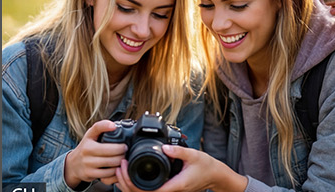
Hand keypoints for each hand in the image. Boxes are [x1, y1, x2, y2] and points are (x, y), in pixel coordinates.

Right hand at [65, 120, 126, 186]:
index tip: (124, 144)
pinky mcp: (90, 175)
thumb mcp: (90, 134)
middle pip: (112, 154)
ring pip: (111, 165)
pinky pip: (108, 175)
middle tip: (125, 151)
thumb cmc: (86, 147)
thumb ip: (100, 127)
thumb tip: (113, 125)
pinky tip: (117, 167)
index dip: (119, 145)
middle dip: (122, 153)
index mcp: (88, 143)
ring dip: (120, 163)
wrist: (73, 164)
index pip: (107, 145)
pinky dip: (115, 172)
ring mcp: (88, 165)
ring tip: (123, 159)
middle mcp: (86, 154)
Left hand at [116, 145, 238, 191]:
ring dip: (129, 185)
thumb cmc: (206, 167)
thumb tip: (164, 147)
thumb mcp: (194, 155)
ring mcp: (168, 191)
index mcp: (174, 186)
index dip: (131, 182)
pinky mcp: (166, 188)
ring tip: (121, 170)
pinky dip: (136, 185)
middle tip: (119, 167)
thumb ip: (178, 151)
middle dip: (125, 183)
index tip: (125, 166)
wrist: (214, 175)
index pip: (148, 191)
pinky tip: (130, 174)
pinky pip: (148, 190)